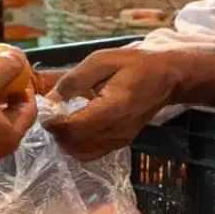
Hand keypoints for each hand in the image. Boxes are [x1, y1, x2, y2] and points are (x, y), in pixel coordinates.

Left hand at [45, 47, 177, 159]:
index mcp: (113, 108)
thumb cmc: (136, 65)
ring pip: (81, 153)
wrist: (167, 78)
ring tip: (64, 120)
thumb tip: (51, 99)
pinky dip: (77, 145)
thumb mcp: (102, 61)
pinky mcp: (120, 143)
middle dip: (57, 132)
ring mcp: (120, 140)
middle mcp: (117, 130)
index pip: (74, 127)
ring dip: (66, 140)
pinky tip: (77, 127)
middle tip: (53, 115)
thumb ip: (74, 80)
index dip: (54, 122)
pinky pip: (91, 153)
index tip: (47, 110)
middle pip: (74, 144)